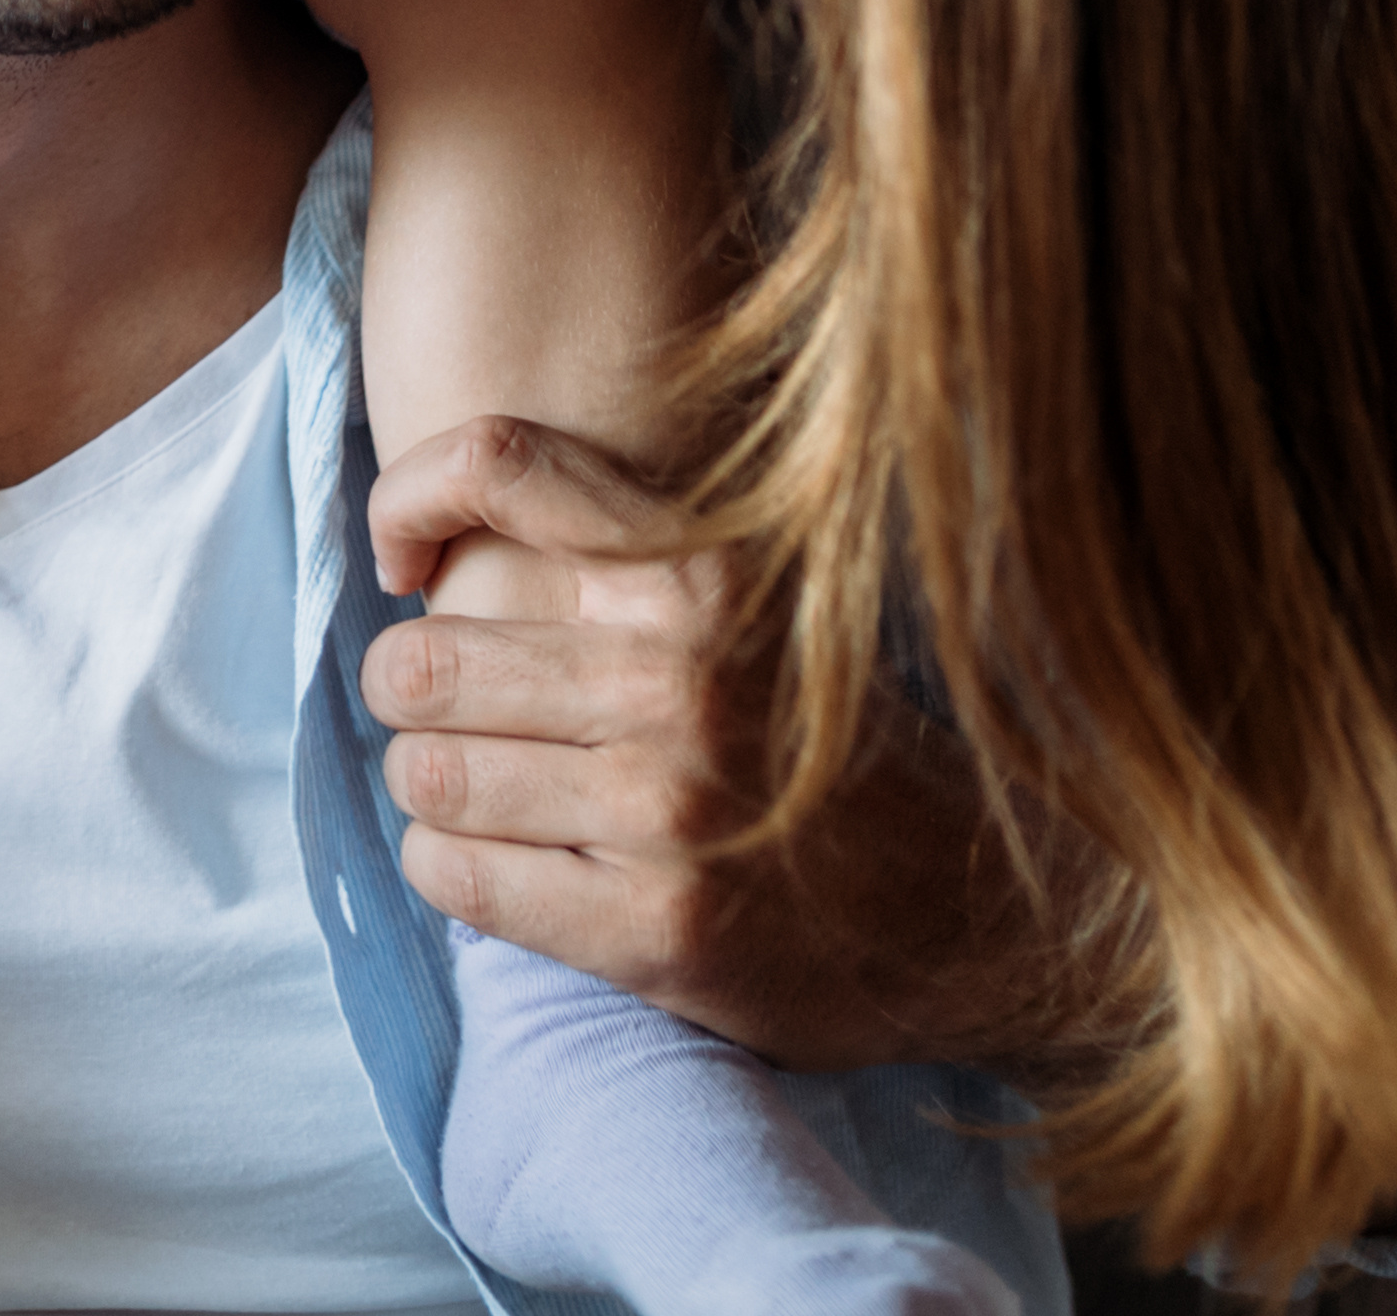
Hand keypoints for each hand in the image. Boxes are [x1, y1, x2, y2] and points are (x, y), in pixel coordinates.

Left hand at [358, 416, 1066, 1078]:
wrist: (993, 916)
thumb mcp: (758, 609)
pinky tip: (501, 866)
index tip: (403, 566)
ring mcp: (667, 810)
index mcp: (706, 575)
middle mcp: (681, 680)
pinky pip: (455, 875)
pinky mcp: (656, 930)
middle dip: (412, 691)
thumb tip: (443, 530)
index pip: (497, 466)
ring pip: (426, 773)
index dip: (408, 503)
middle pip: (423, 657)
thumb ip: (623, 555)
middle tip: (448, 716)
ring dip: (432, 789)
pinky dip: (451, 869)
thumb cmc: (837, 752)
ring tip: (483, 797)